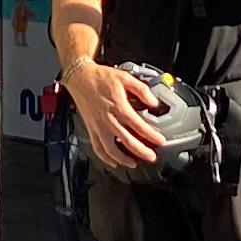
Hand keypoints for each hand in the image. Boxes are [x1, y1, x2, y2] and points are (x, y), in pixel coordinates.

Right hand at [64, 59, 168, 175]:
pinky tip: (113, 161)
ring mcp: (98, 125)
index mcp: (118, 106)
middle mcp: (108, 119)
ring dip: (123, 159)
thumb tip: (153, 101)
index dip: (151, 135)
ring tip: (133, 163)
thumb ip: (142, 90)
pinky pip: (97, 147)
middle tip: (151, 157)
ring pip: (110, 149)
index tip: (160, 141)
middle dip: (141, 151)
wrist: (80, 77)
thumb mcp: (125, 77)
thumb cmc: (100, 77)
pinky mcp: (91, 128)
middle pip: (126, 140)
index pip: (138, 125)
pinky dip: (105, 157)